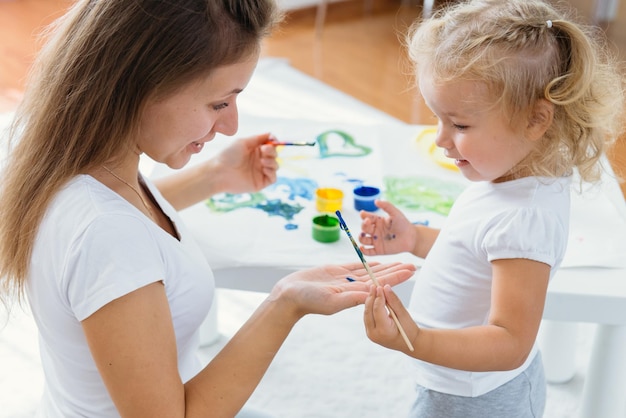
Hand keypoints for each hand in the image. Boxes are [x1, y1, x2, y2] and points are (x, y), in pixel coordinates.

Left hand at [212, 133, 278, 193]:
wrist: (219, 172)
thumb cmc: (228, 155)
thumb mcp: (244, 142)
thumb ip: (259, 138)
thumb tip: (272, 135)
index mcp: (255, 150)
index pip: (270, 145)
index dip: (274, 142)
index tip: (273, 140)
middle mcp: (258, 161)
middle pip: (274, 155)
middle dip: (272, 151)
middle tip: (264, 150)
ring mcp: (260, 172)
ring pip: (275, 165)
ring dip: (272, 161)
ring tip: (262, 161)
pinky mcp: (260, 183)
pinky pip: (273, 178)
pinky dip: (272, 172)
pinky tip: (264, 168)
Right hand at [270, 261, 415, 317]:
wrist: (290, 295)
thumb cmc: (309, 300)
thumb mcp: (332, 300)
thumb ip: (351, 297)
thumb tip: (372, 294)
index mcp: (355, 294)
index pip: (381, 285)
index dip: (397, 277)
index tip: (411, 271)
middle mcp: (353, 287)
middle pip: (380, 277)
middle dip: (397, 271)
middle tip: (414, 265)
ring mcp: (345, 279)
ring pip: (370, 271)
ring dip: (386, 267)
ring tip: (400, 262)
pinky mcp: (336, 272)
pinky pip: (356, 267)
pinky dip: (368, 264)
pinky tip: (378, 263)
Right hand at [358, 200, 415, 255]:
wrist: (411, 237)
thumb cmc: (404, 224)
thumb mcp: (395, 213)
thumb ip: (387, 206)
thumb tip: (375, 200)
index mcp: (377, 222)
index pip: (367, 218)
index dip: (364, 216)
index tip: (363, 214)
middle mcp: (375, 231)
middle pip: (364, 228)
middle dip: (363, 225)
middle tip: (367, 222)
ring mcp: (376, 241)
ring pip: (363, 239)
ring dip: (361, 237)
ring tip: (363, 235)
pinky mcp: (379, 250)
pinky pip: (368, 252)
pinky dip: (363, 251)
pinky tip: (362, 248)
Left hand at [364, 284, 418, 352]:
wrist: (410, 344)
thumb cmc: (409, 331)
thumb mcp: (404, 314)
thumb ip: (394, 301)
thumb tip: (386, 287)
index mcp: (384, 331)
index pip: (377, 310)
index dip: (378, 297)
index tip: (380, 286)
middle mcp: (374, 334)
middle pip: (369, 311)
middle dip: (371, 297)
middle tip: (374, 285)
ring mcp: (370, 334)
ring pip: (366, 313)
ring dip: (370, 301)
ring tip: (374, 290)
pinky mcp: (370, 332)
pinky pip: (368, 316)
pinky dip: (370, 307)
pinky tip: (374, 298)